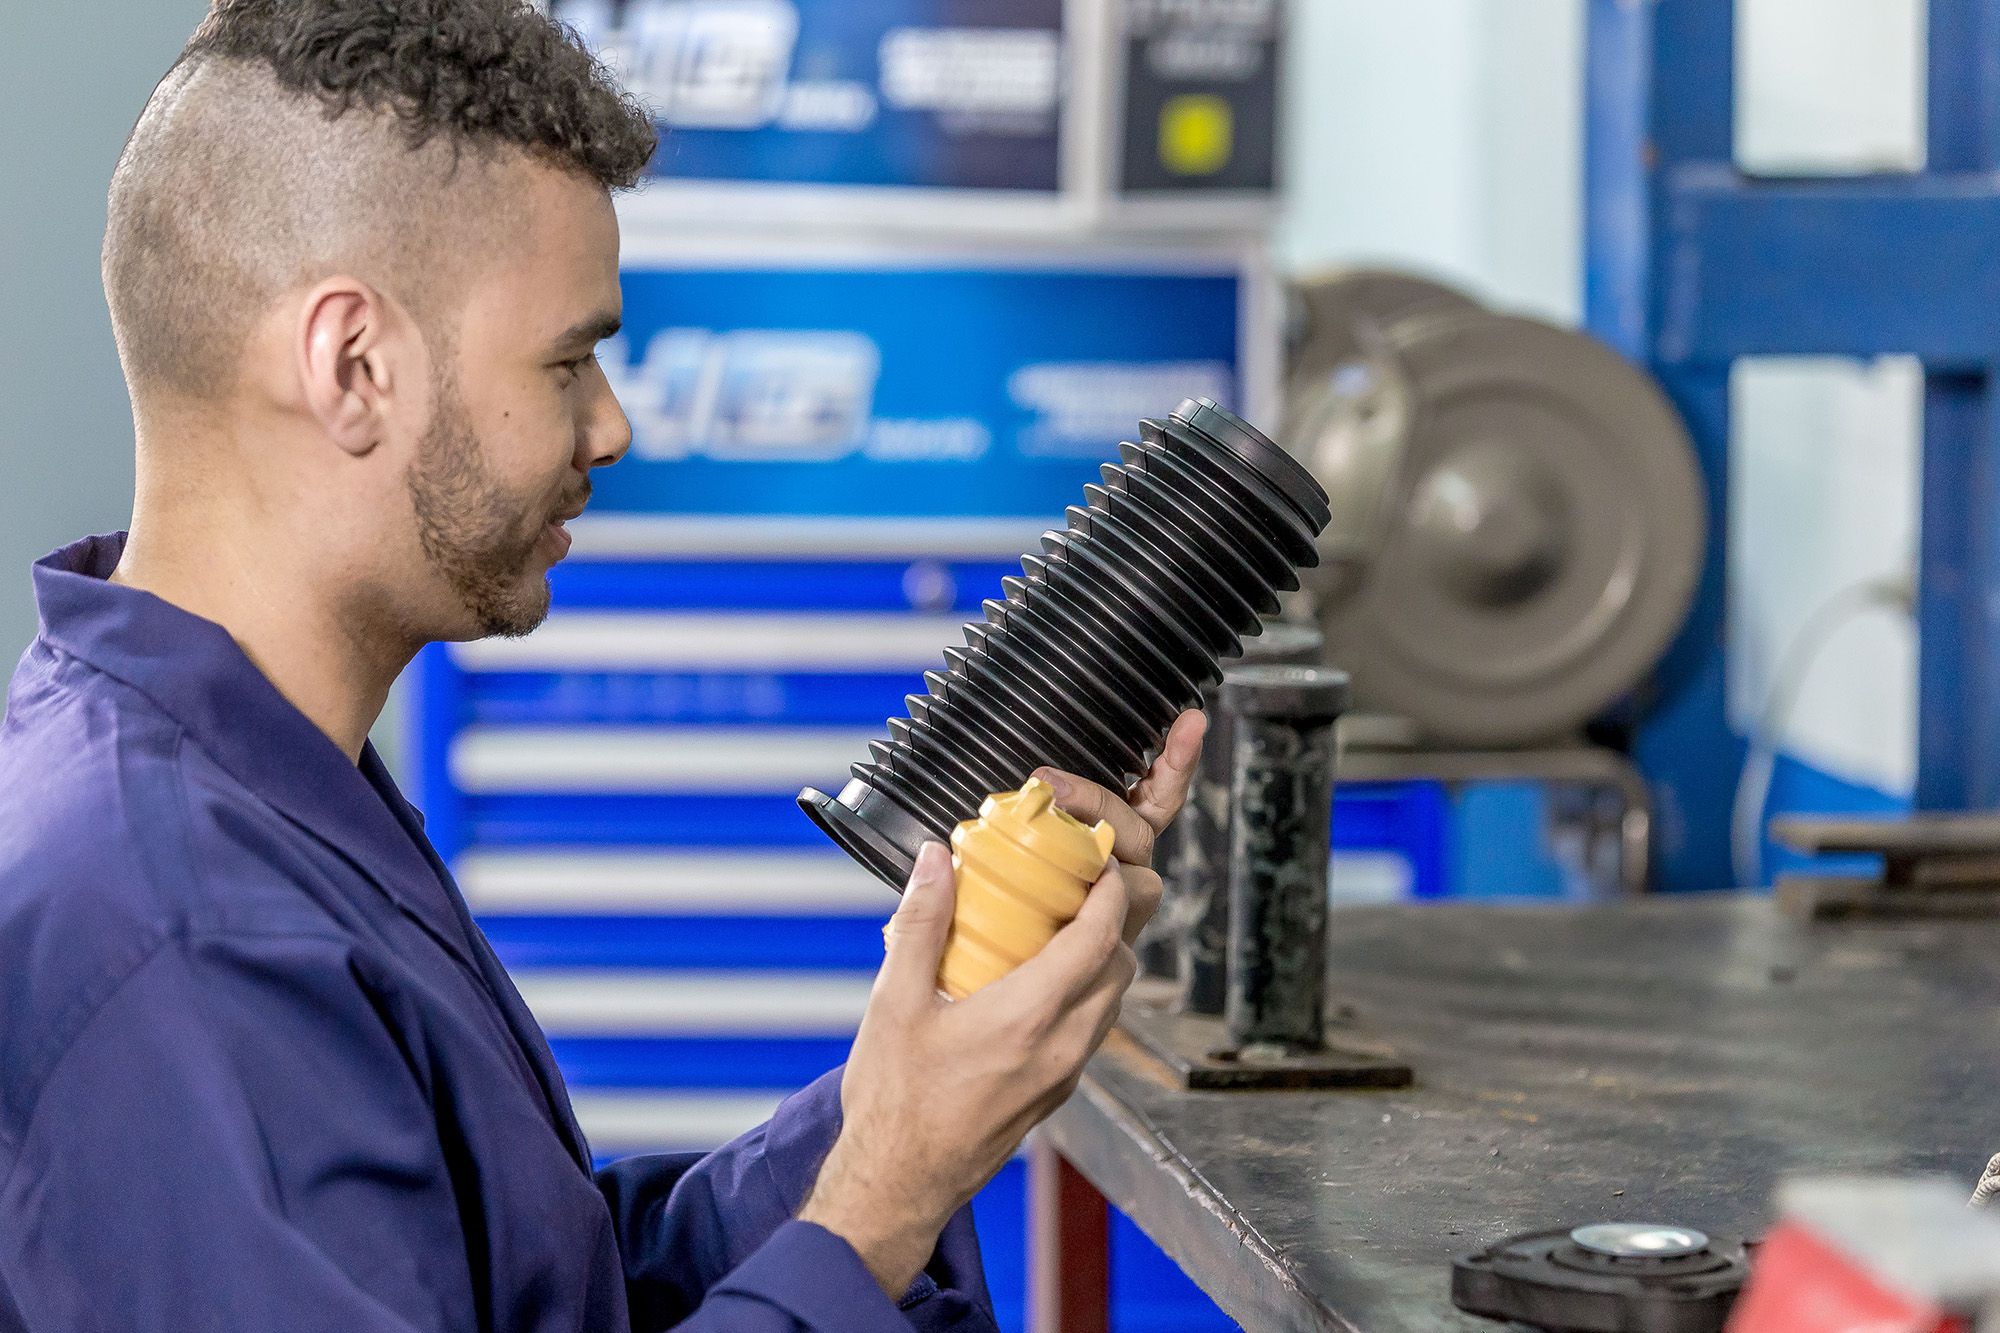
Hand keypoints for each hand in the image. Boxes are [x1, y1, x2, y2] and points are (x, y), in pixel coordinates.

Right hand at [796, 710, 1205, 1295]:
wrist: (900, 1182)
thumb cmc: (893, 1099)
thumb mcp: (894, 1000)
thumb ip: (920, 922)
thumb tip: (936, 858)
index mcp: (1027, 1017)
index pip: (1102, 938)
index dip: (1110, 889)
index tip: (1097, 855)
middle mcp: (1060, 1046)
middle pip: (1123, 964)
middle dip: (1115, 914)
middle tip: (1079, 879)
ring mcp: (1064, 1072)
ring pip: (1115, 997)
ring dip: (1104, 952)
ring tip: (1059, 920)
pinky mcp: (1058, 1090)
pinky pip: (1094, 1025)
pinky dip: (1086, 988)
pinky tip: (1041, 974)